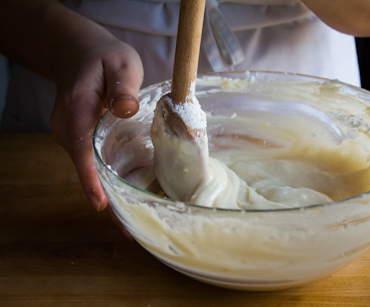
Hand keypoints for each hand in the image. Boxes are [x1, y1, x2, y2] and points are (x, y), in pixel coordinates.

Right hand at [50, 30, 142, 238]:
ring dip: (107, 194)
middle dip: (104, 198)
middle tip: (128, 230)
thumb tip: (126, 110)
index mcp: (78, 108)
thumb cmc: (103, 57)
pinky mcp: (78, 139)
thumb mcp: (121, 63)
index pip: (81, 148)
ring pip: (87, 169)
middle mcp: (67, 127)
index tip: (100, 204)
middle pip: (84, 168)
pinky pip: (90, 163)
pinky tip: (124, 197)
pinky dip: (104, 181)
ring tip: (131, 222)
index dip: (90, 178)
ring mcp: (70, 134)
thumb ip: (124, 85)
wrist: (78, 52)